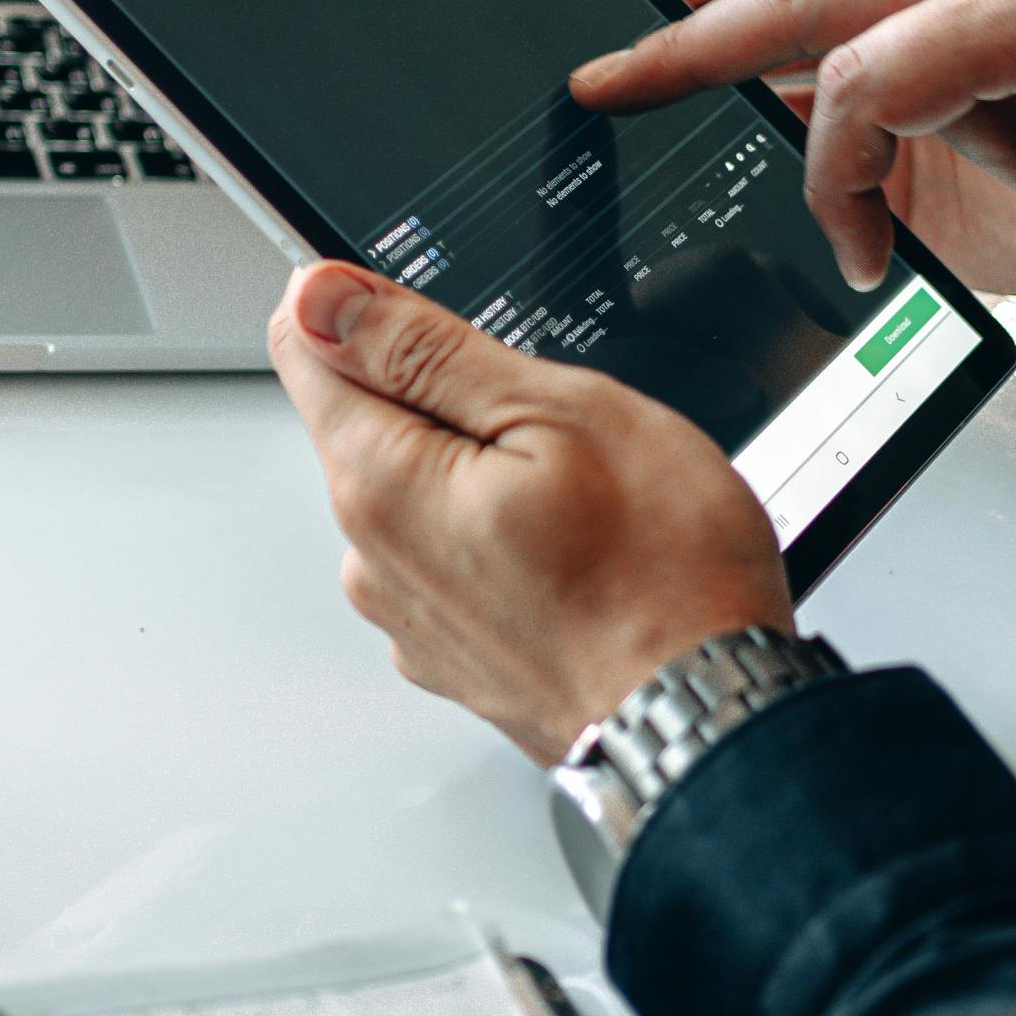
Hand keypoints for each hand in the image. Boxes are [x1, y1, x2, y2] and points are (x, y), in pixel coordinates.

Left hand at [268, 261, 792, 761]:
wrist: (710, 720)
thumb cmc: (662, 579)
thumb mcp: (557, 411)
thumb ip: (422, 348)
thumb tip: (320, 295)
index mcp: (382, 482)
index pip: (305, 345)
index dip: (366, 305)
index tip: (440, 319)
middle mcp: (372, 559)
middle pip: (371, 421)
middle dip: (450, 397)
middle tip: (555, 425)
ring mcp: (412, 617)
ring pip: (423, 492)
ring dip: (484, 474)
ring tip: (586, 504)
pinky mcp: (455, 656)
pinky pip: (458, 561)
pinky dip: (506, 543)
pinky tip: (580, 558)